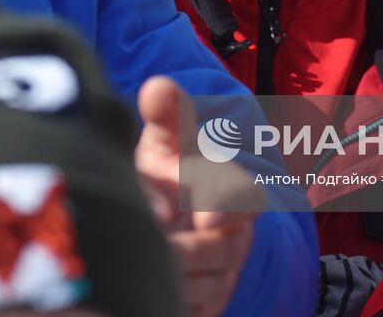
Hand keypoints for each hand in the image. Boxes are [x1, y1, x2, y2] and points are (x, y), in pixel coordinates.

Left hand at [135, 76, 257, 316]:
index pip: (246, 198)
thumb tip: (158, 88)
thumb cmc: (165, 174)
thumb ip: (167, 114)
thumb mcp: (164, 143)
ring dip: (171, 276)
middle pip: (220, 251)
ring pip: (206, 288)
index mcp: (230, 192)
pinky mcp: (206, 307)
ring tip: (136, 259)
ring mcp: (222, 276)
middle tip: (149, 241)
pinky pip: (195, 312)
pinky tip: (141, 285)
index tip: (205, 216)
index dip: (229, 206)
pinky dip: (172, 303)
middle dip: (183, 249)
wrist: (162, 221)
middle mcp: (233, 237)